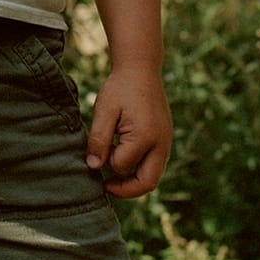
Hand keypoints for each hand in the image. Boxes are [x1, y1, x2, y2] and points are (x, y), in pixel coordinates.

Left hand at [85, 66, 171, 198]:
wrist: (141, 69)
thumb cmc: (120, 88)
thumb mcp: (104, 111)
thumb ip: (98, 140)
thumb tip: (93, 167)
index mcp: (145, 137)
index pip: (122, 166)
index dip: (106, 163)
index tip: (96, 151)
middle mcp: (161, 143)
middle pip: (148, 183)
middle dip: (126, 190)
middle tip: (105, 186)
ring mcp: (166, 142)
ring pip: (153, 176)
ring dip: (133, 180)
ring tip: (112, 172)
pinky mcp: (165, 139)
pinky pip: (154, 164)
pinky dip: (139, 169)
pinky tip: (122, 158)